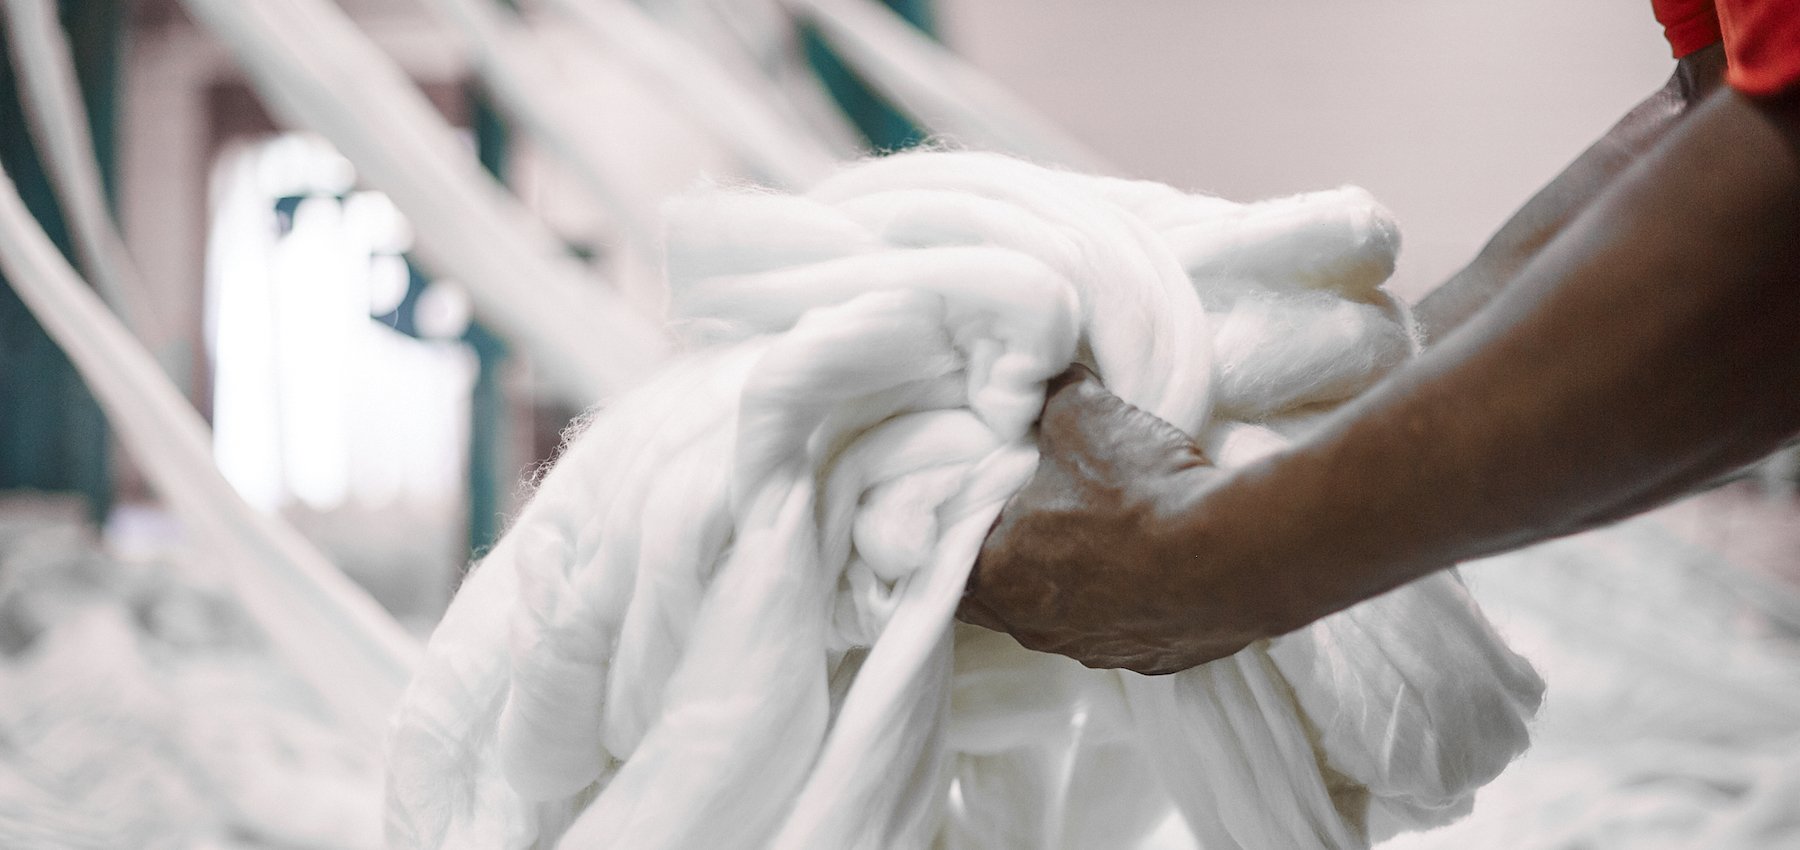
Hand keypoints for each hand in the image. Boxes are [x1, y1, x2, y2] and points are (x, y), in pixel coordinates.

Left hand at [957, 366, 1273, 674]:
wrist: (1237, 553)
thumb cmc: (1139, 491)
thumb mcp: (1079, 415)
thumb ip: (1047, 397)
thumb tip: (1039, 377)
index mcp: (1001, 579)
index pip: (949, 568)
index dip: (960, 532)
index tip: (981, 503)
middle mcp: (1041, 630)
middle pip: (1007, 595)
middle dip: (1019, 554)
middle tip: (1040, 510)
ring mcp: (1100, 650)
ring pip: (1068, 615)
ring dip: (1077, 580)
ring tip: (1104, 532)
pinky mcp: (1154, 657)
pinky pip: (1127, 627)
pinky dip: (1131, 599)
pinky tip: (1153, 561)